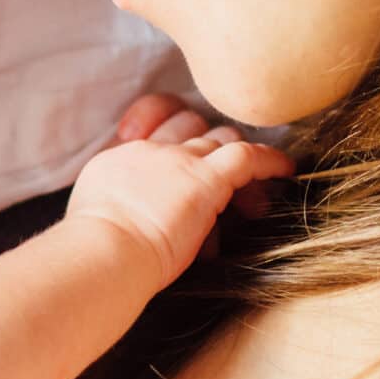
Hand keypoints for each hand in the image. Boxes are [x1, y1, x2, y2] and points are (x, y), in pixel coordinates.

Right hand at [69, 115, 294, 284]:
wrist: (103, 251)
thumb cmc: (93, 252)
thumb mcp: (94, 218)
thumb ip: (118, 208)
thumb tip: (140, 220)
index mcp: (117, 160)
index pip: (152, 134)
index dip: (170, 141)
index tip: (178, 161)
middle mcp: (148, 151)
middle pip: (186, 127)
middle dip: (205, 142)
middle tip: (218, 173)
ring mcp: (178, 161)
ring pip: (218, 137)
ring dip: (235, 154)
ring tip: (254, 175)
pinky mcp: (206, 179)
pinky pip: (247, 156)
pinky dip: (269, 160)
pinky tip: (286, 170)